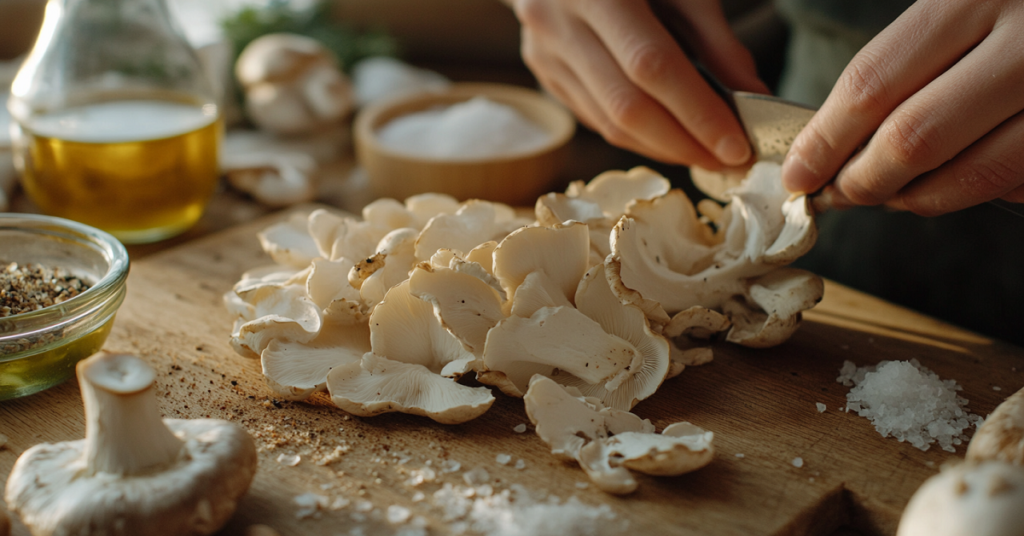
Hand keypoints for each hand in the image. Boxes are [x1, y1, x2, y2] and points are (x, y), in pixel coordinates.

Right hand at [505, 0, 768, 168]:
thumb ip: (716, 39)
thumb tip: (752, 98)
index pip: (651, 67)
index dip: (696, 113)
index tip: (735, 145)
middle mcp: (558, 23)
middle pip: (626, 108)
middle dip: (682, 144)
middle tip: (725, 161)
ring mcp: (544, 52)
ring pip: (607, 123)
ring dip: (662, 148)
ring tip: (704, 154)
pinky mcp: (544, 71)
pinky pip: (594, 118)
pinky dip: (636, 135)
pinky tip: (668, 137)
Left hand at [781, 0, 1023, 214]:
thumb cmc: (1010, 0)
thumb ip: (905, 56)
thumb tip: (832, 135)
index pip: (873, 83)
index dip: (825, 139)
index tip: (799, 172)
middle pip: (915, 139)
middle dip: (864, 180)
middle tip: (840, 192)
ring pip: (977, 172)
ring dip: (919, 197)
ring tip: (892, 193)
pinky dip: (982, 189)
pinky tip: (958, 177)